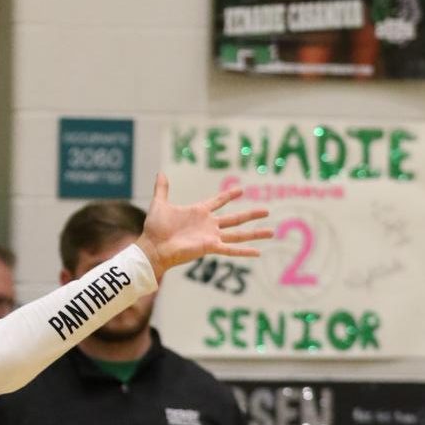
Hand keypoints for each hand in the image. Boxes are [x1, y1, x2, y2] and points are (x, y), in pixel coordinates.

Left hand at [137, 171, 269, 277]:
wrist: (153, 247)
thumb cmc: (155, 228)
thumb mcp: (159, 204)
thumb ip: (162, 189)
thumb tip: (160, 173)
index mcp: (199, 212)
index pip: (218, 201)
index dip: (229, 195)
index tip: (241, 190)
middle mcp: (208, 225)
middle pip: (235, 218)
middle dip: (251, 214)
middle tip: (267, 210)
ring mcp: (211, 236)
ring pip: (238, 234)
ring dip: (255, 233)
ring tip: (272, 231)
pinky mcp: (210, 247)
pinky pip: (230, 249)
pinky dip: (244, 251)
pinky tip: (258, 252)